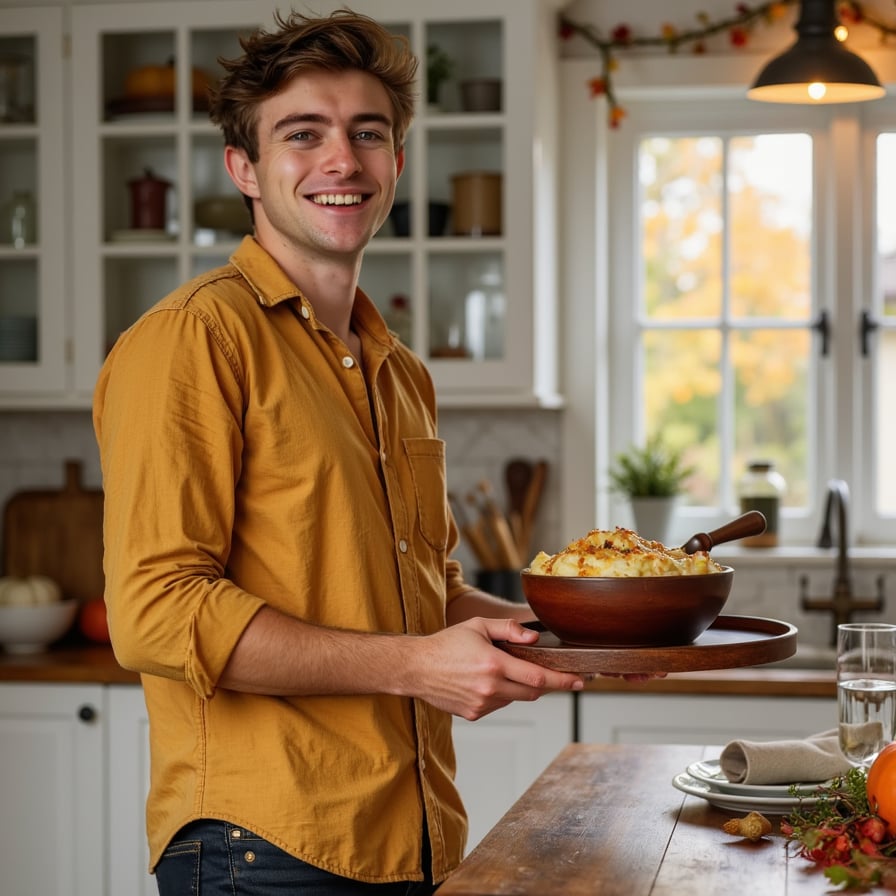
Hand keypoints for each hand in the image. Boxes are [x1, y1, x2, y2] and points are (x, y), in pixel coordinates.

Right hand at [408, 617, 584, 720]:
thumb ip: (508, 629)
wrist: (415, 668)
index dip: (563, 680)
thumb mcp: (478, 626)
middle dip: (544, 684)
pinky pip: (498, 705)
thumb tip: (534, 638)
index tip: (580, 680)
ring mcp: (482, 704)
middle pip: (532, 692)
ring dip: (517, 687)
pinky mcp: (474, 714)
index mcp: (494, 664)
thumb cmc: (446, 643)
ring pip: (515, 699)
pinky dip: (500, 694)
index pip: (538, 678)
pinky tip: (484, 681)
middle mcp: (490, 688)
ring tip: (499, 670)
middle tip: (552, 674)